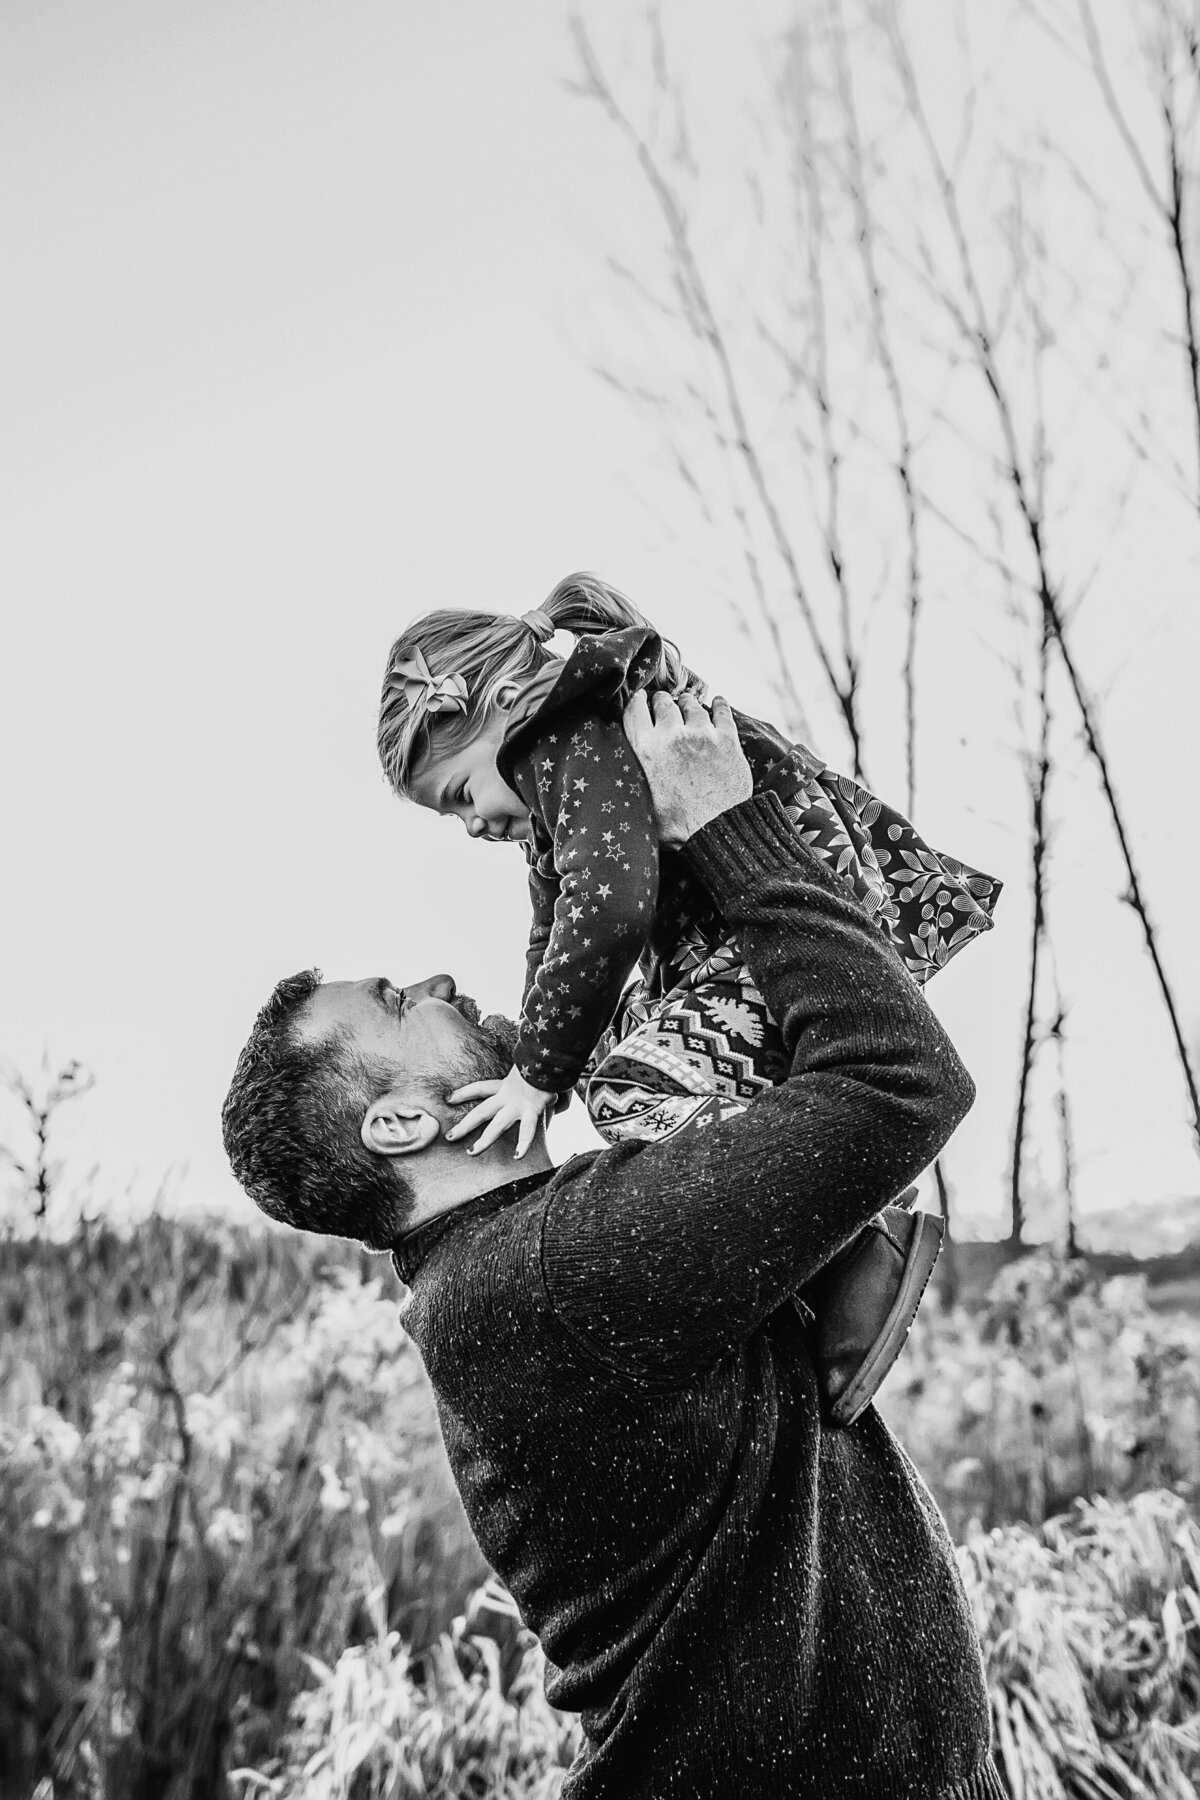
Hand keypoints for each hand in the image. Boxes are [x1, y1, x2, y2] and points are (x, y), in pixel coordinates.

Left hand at [446, 1064, 557, 1158]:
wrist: (548, 1057)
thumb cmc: (542, 1063)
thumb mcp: (528, 1069)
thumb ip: (529, 1079)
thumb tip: (541, 1088)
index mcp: (505, 1085)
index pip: (479, 1088)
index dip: (462, 1093)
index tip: (447, 1099)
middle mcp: (508, 1096)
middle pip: (481, 1112)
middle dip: (465, 1126)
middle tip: (449, 1137)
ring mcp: (518, 1105)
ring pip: (497, 1125)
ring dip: (484, 1140)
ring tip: (472, 1153)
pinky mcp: (532, 1109)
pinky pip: (527, 1130)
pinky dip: (523, 1144)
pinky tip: (517, 1156)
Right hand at [623, 691, 752, 844]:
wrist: (716, 829)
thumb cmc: (677, 826)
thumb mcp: (640, 805)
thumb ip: (631, 785)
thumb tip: (617, 787)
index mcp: (646, 749)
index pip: (635, 711)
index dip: (636, 702)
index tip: (639, 699)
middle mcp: (672, 735)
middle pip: (664, 704)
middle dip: (662, 701)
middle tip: (663, 702)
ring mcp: (701, 734)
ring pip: (692, 705)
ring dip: (687, 702)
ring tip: (687, 702)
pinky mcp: (727, 739)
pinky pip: (722, 712)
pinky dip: (719, 705)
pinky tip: (718, 701)